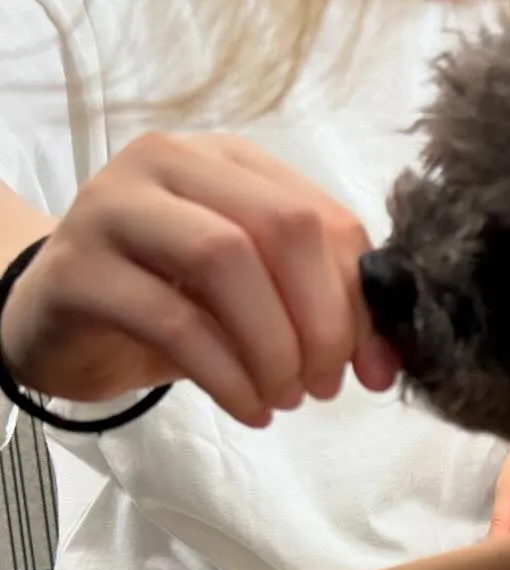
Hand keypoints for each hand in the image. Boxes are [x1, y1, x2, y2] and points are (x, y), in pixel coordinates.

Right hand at [0, 133, 397, 426]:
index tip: (375, 370)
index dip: (362, 301)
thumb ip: (322, 309)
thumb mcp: (257, 299)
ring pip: (225, 259)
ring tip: (285, 397)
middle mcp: (171, 163)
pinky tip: (250, 409)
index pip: (324, 218)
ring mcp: (115, 207)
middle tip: (325, 384)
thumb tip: (387, 364)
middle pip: (282, 226)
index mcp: (231, 160)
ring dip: (274, 345)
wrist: (62, 324)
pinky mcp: (78, 267)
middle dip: (322, 320)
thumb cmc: (172, 302)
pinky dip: (228, 375)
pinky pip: (174, 319)